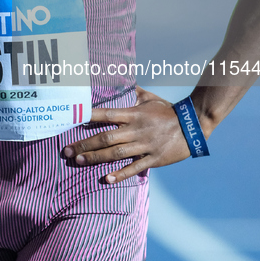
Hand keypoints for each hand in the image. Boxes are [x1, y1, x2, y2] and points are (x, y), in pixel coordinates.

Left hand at [61, 86, 194, 183]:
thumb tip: (122, 81)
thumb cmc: (168, 111)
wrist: (193, 126)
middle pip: (106, 137)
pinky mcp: (154, 159)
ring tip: (78, 161)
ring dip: (96, 158)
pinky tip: (106, 179)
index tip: (72, 119)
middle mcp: (136, 130)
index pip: (106, 114)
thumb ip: (133, 92)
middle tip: (67, 150)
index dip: (88, 116)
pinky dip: (120, 174)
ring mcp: (144, 145)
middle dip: (84, 144)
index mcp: (134, 114)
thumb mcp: (150, 98)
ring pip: (116, 153)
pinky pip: (135, 167)